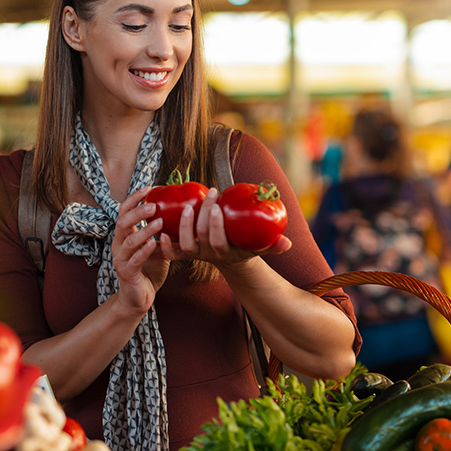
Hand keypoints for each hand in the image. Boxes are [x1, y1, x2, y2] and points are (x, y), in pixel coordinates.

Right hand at [111, 186, 167, 312]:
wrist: (139, 298)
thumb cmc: (149, 270)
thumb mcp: (157, 247)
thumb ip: (161, 232)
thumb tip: (181, 211)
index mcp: (123, 235)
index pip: (124, 211)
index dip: (134, 198)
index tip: (149, 188)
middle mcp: (118, 245)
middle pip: (122, 222)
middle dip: (137, 212)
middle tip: (154, 205)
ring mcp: (120, 259)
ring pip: (128, 240)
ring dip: (144, 230)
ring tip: (159, 222)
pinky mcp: (126, 273)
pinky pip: (134, 260)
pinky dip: (144, 251)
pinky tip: (155, 244)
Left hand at [158, 187, 290, 267]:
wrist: (229, 257)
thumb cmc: (245, 245)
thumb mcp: (260, 246)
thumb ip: (273, 245)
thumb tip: (287, 242)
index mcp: (225, 253)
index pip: (219, 242)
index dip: (216, 226)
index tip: (218, 206)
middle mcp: (208, 254)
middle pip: (202, 236)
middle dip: (203, 215)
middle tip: (210, 194)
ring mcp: (194, 252)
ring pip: (184, 243)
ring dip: (183, 225)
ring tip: (187, 206)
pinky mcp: (183, 250)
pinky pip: (171, 252)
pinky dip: (165, 244)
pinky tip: (162, 228)